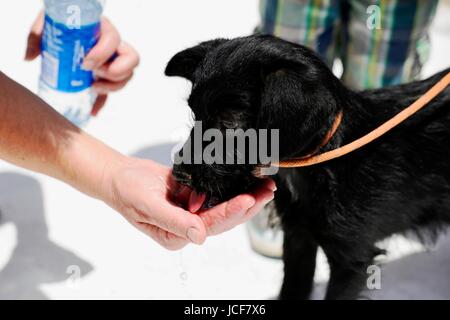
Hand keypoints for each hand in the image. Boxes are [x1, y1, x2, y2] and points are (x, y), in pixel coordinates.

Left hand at [25, 12, 139, 115]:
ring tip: (94, 88)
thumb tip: (30, 57)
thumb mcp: (47, 24)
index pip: (113, 40)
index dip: (103, 53)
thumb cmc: (58, 24)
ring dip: (113, 86)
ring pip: (126, 76)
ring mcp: (112, 62)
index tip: (85, 63)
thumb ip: (37, 37)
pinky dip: (102, 103)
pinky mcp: (105, 77)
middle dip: (116, 72)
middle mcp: (112, 46)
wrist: (61, 30)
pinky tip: (92, 111)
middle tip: (95, 76)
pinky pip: (110, 91)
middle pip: (131, 59)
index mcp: (101, 29)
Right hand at [101, 157, 275, 249]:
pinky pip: (217, 194)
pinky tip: (246, 179)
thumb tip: (199, 236)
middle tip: (267, 192)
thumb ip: (174, 221)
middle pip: (224, 219)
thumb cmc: (128, 193)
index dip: (230, 212)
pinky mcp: (194, 197)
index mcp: (177, 235)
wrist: (120, 177)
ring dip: (245, 197)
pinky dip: (232, 187)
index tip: (247, 199)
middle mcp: (189, 226)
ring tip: (265, 186)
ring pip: (225, 206)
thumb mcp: (147, 206)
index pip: (210, 225)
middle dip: (248, 206)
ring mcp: (193, 212)